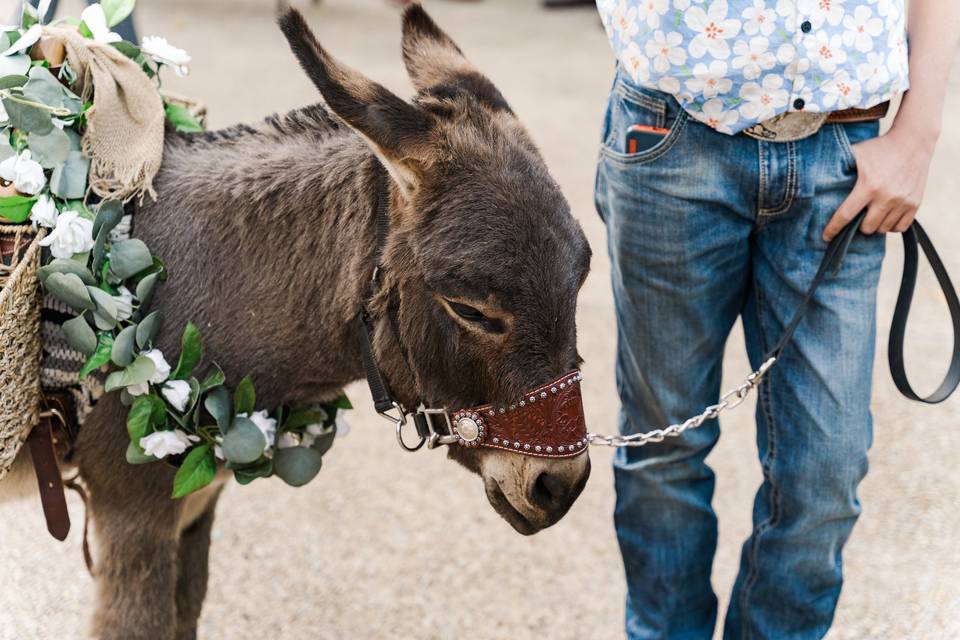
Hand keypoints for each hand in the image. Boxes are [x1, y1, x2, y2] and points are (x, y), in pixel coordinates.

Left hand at [822, 125, 936, 241]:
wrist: (913, 141)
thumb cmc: (878, 148)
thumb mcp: (855, 153)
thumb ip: (837, 167)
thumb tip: (813, 176)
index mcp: (868, 186)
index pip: (846, 215)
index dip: (834, 229)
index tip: (826, 237)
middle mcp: (887, 197)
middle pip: (867, 228)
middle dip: (859, 225)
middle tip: (858, 215)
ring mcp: (903, 201)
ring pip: (883, 229)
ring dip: (875, 225)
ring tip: (872, 213)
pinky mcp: (915, 203)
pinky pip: (900, 227)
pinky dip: (892, 225)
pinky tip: (886, 216)